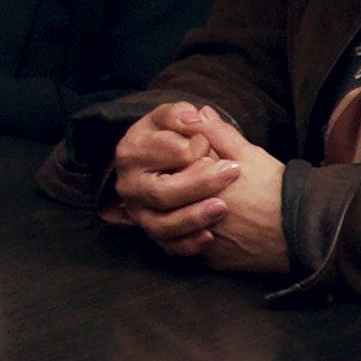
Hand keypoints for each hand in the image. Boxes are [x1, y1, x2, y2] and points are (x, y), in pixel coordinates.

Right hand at [100, 99, 288, 273]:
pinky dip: (189, 244)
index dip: (192, 147)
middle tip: (232, 171)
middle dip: (199, 184)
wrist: (166, 161)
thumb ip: (181, 114)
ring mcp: (139, 212)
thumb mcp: (173, 118)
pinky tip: (210, 236)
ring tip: (222, 207)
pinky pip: (169, 246)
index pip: (162, 152)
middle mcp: (129, 185)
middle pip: (162, 192)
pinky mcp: (153, 232)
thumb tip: (195, 118)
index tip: (209, 142)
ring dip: (194, 218)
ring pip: (163, 225)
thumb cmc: (173, 136)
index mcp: (131, 152)